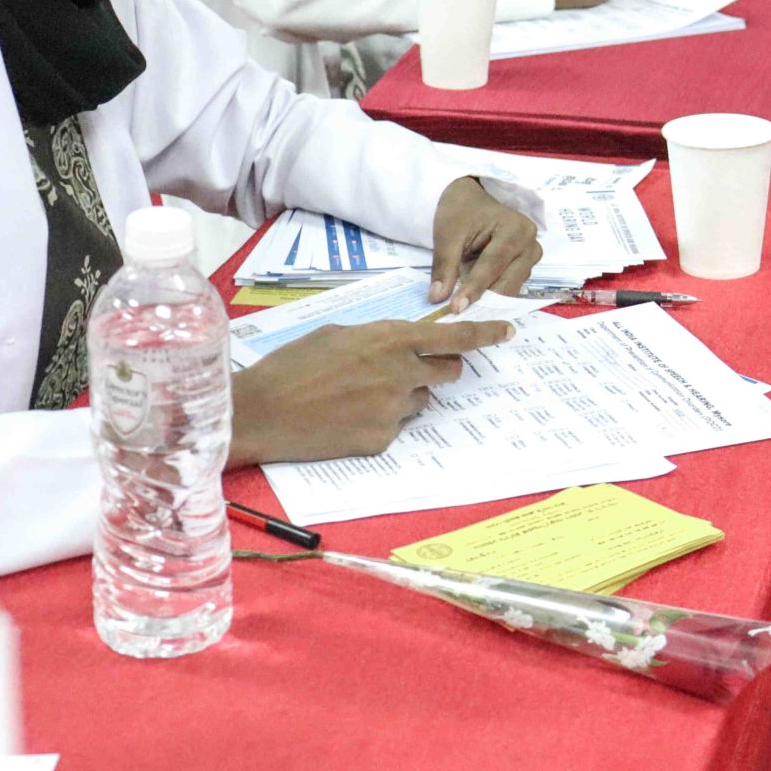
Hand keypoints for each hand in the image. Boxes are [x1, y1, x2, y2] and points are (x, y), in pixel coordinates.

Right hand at [229, 316, 516, 465]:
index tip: (508, 331)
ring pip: (419, 401)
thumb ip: (376, 338)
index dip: (485, 332)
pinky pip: (395, 426)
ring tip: (355, 396)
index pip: (453, 336)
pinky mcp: (382, 439)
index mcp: (390, 340)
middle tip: (406, 372)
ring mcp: (393, 410)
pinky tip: (344, 419)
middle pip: (448, 372)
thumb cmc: (291, 366)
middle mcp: (400, 373)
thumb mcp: (336, 335)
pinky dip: (377, 422)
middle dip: (436, 370)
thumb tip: (396, 345)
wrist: (262, 412)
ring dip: (401, 396)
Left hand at [429, 175, 541, 310]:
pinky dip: (493, 296)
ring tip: (466, 312)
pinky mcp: (525, 267)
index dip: (474, 288)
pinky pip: (510, 286)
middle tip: (460, 316)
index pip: (493, 264)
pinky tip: (475, 304)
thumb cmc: (460, 212)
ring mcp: (530, 256)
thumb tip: (438, 298)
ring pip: (512, 287)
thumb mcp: (447, 236)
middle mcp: (530, 244)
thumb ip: (445, 267)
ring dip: (490, 300)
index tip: (456, 307)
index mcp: (515, 228)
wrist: (470, 199)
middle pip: (508, 280)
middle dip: (484, 299)